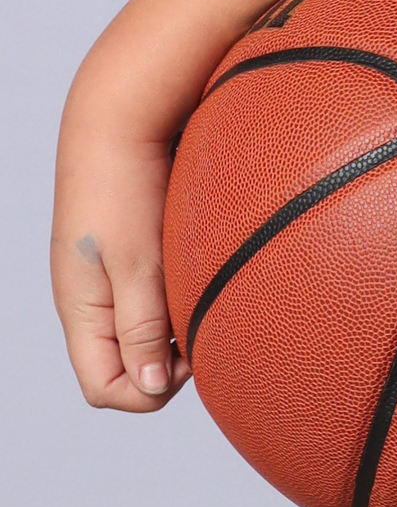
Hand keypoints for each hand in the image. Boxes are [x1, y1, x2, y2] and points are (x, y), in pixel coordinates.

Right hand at [51, 89, 190, 410]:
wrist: (122, 117)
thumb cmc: (125, 185)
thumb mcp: (136, 262)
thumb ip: (141, 328)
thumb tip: (150, 389)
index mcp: (81, 311)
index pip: (105, 388)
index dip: (150, 388)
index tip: (189, 354)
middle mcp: (93, 302)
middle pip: (126, 367)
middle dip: (168, 361)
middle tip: (203, 323)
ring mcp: (111, 278)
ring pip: (144, 332)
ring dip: (176, 327)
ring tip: (201, 295)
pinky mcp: (133, 253)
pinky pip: (154, 298)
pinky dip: (178, 297)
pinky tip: (200, 273)